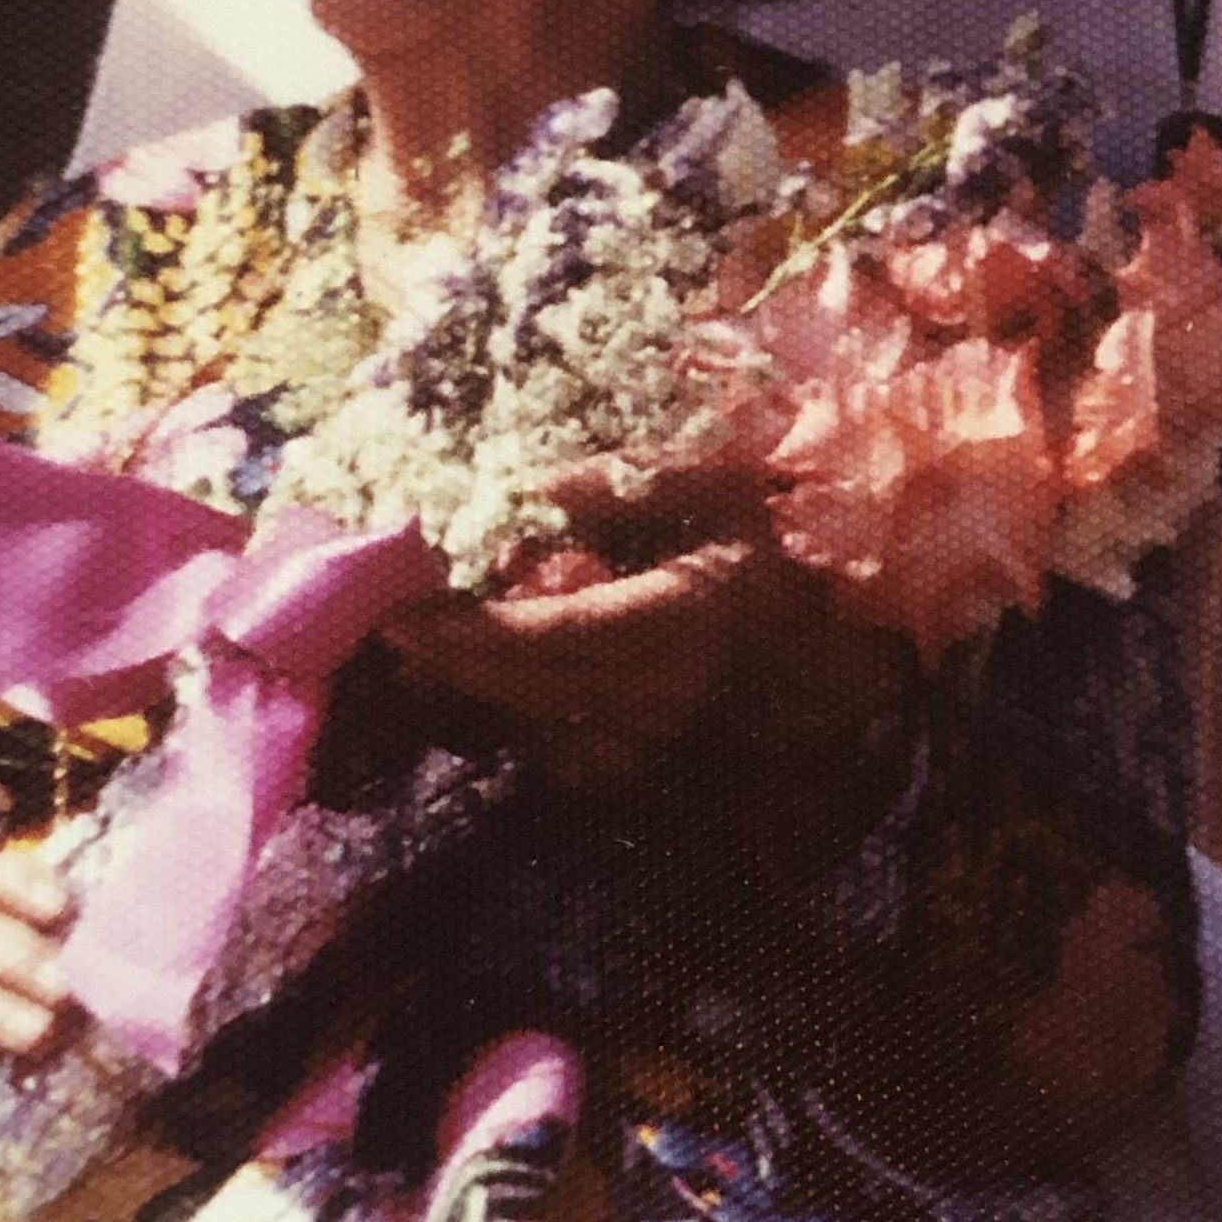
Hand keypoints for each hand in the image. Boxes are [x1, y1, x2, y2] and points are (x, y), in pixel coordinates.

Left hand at [383, 461, 912, 794]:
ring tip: (416, 645)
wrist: (835, 610)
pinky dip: (516, 712)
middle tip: (386, 617)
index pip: (554, 634)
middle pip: (530, 680)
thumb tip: (526, 490)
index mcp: (681, 613)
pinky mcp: (652, 743)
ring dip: (469, 683)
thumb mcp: (709, 477)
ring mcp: (661, 723)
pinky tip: (482, 678)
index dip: (472, 628)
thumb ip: (620, 481)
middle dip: (448, 653)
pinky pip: (565, 744)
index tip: (403, 606)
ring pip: (538, 716)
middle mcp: (667, 683)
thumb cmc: (773, 521)